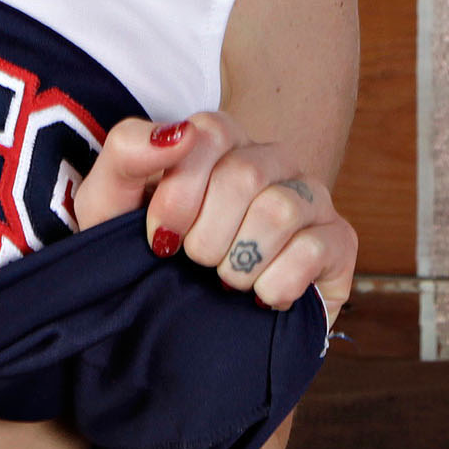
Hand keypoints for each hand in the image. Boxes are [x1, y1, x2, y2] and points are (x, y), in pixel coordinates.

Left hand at [72, 112, 356, 327]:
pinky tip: (260, 297)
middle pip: (245, 176)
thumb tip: (177, 131)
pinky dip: (275, 284)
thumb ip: (129, 151)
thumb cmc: (140, 252)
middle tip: (195, 262)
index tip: (160, 237)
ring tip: (225, 279)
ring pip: (281, 211)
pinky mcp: (339, 242)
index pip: (210, 133)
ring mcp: (310, 199)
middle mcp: (271, 161)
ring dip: (238, 262)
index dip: (179, 194)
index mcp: (220, 141)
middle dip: (205, 237)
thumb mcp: (109, 201)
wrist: (169, 317)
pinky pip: (316, 249)